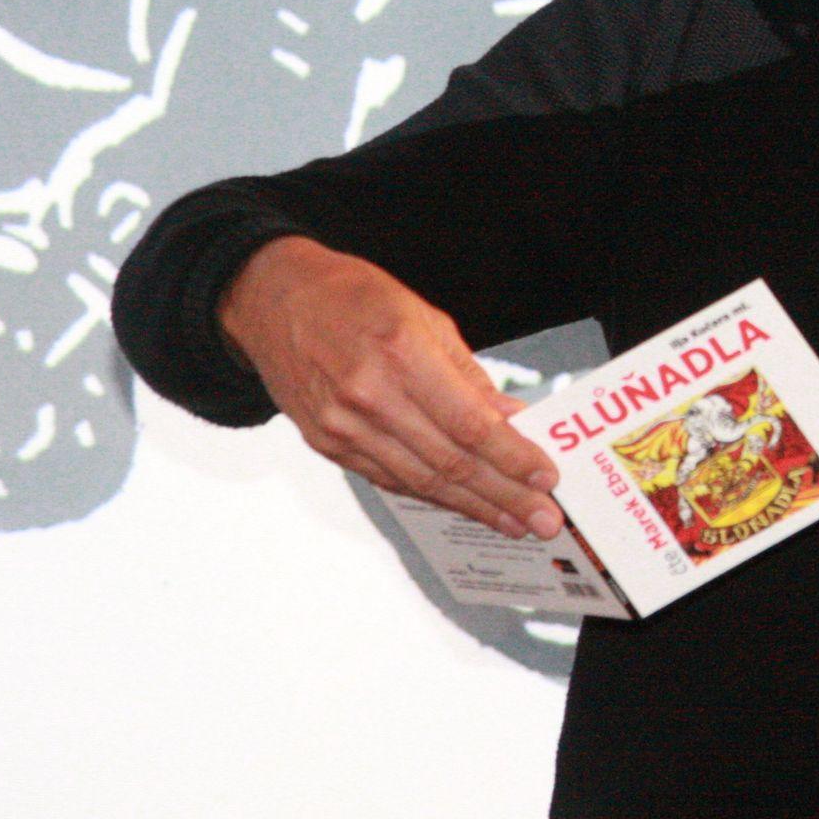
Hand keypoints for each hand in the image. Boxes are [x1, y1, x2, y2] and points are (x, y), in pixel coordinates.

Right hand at [220, 236, 562, 538]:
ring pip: (422, 481)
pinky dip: (432, 495)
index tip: (546, 477)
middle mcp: (369, 397)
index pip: (470, 424)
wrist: (272, 300)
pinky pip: (391, 480)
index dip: (513, 458)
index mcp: (401, 353)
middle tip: (543, 520)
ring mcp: (343, 427)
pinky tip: (464, 505)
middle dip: (505, 496)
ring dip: (474, 508)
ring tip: (513, 522)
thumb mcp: (423, 317)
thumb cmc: (350, 296)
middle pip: (451, 462)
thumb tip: (511, 417)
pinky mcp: (328, 445)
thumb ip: (469, 375)